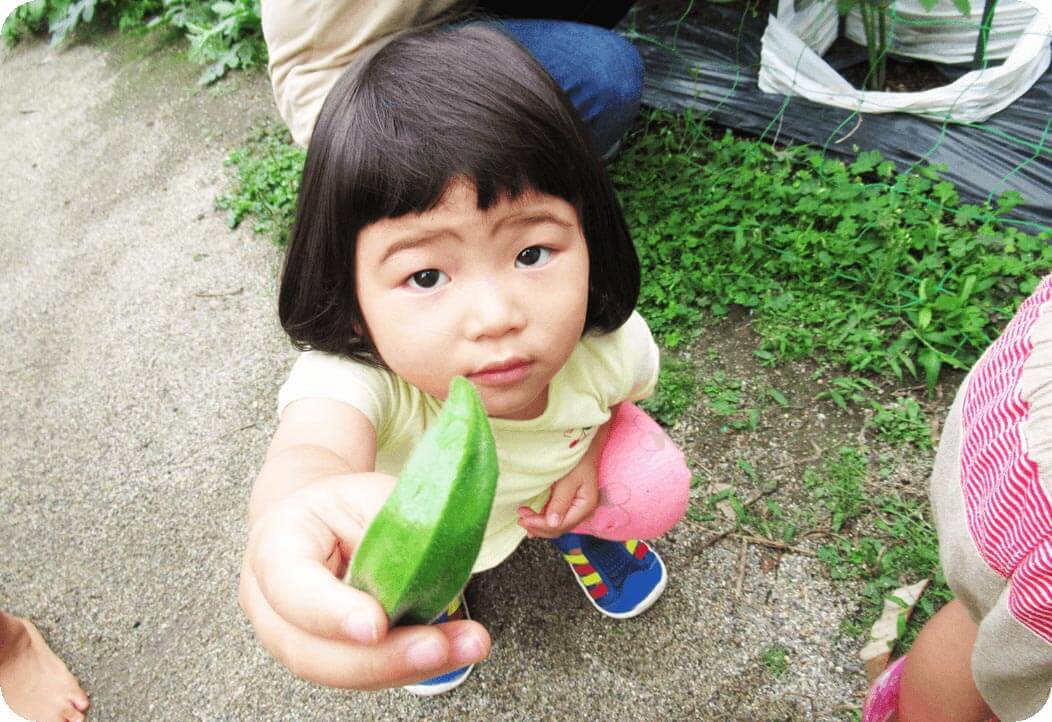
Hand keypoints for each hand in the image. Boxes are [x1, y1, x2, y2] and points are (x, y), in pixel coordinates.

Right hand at [239, 473, 490, 688]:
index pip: (292, 587)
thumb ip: (393, 528)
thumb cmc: (341, 507)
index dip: (333, 612)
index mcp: (274, 547)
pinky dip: (411, 665)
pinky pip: (366, 673)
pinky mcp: (328, 659)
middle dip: (381, 658)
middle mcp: (270, 605)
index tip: (377, 625)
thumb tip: (440, 557)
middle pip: (313, 651)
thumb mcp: (367, 494)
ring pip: (341, 672)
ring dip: (406, 667)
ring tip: (464, 647)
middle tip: (436, 647)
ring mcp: (294, 640)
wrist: (318, 522)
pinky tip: (452, 650)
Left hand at [517, 446, 601, 539]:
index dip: (540, 525)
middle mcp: (583, 510)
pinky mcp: (571, 502)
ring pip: (557, 524)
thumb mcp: (568, 478)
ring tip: (523, 519)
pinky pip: (557, 516)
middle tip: (520, 519)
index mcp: (585, 505)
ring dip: (540, 524)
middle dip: (539, 526)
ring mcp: (577, 507)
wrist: (586, 443)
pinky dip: (544, 519)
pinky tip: (533, 520)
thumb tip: (552, 523)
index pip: (561, 524)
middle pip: (559, 528)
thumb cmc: (578, 457)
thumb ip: (560, 501)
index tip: (523, 518)